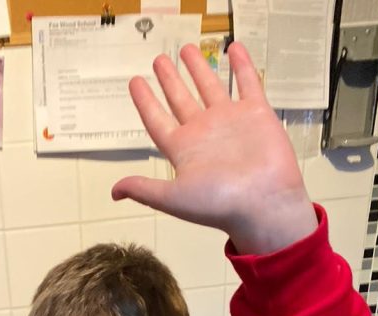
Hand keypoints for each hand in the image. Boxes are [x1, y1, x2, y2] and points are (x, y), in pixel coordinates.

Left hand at [111, 42, 317, 254]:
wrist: (263, 203)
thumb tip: (114, 192)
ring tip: (188, 49)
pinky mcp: (256, 113)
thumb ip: (144, 188)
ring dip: (199, 68)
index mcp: (183, 149)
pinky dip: (242, 66)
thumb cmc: (219, 204)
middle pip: (181, 99)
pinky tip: (235, 49)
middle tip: (159, 60)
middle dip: (170, 80)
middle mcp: (204, 133)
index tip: (135, 82)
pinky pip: (247, 82)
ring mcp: (230, 121)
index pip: (157, 120)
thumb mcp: (172, 197)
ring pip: (211, 87)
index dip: (145, 101)